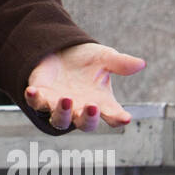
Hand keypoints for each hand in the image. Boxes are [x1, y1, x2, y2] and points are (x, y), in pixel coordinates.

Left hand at [25, 42, 145, 131]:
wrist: (59, 50)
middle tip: (92, 106)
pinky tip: (32, 90)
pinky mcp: (40, 96)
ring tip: (66, 99)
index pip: (113, 115)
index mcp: (100, 103)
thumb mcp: (105, 58)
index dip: (118, 118)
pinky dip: (33, 98)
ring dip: (62, 112)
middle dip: (88, 118)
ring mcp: (58, 106)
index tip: (125, 118)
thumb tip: (141, 63)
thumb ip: (121, 63)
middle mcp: (80, 109)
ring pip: (59, 120)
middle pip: (85, 124)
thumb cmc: (86, 60)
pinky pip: (35, 103)